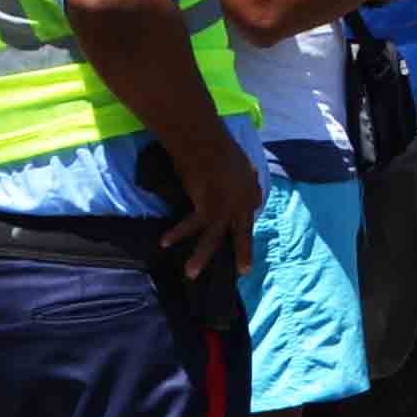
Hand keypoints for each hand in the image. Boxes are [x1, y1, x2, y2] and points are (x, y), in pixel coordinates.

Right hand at [161, 132, 262, 279]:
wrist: (206, 143)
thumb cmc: (219, 146)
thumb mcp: (240, 162)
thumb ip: (241, 176)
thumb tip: (244, 180)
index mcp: (251, 191)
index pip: (249, 214)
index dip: (241, 224)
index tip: (236, 231)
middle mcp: (242, 204)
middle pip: (242, 234)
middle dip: (242, 253)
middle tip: (243, 271)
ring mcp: (226, 209)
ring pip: (214, 239)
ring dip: (201, 257)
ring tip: (191, 274)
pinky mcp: (208, 209)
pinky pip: (191, 227)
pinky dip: (176, 233)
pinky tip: (164, 242)